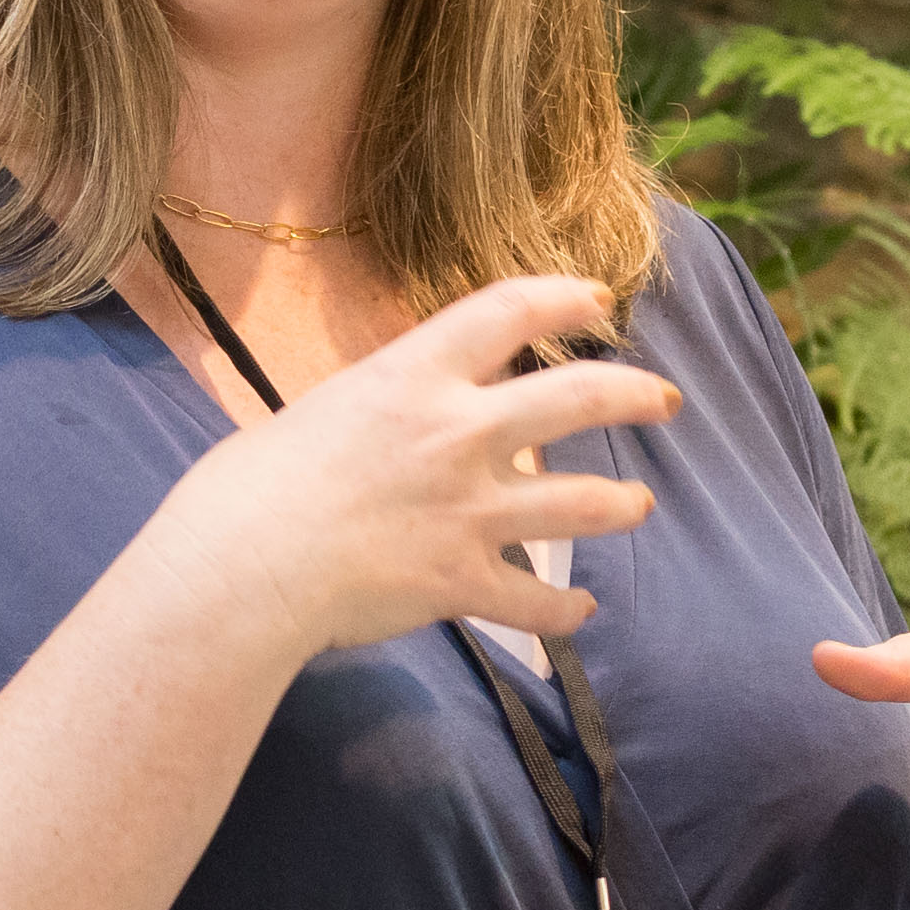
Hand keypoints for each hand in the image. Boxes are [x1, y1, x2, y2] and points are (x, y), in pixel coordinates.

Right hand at [140, 275, 678, 660]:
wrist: (243, 564)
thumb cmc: (251, 485)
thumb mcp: (323, 410)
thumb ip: (382, 406)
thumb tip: (395, 416)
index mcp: (413, 374)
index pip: (509, 311)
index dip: (564, 297)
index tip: (599, 297)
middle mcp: (457, 432)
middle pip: (577, 398)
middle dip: (635, 394)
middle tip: (666, 399)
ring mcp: (469, 510)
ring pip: (582, 504)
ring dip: (620, 503)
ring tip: (637, 504)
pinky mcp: (461, 580)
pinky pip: (536, 604)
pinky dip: (565, 612)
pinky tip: (581, 612)